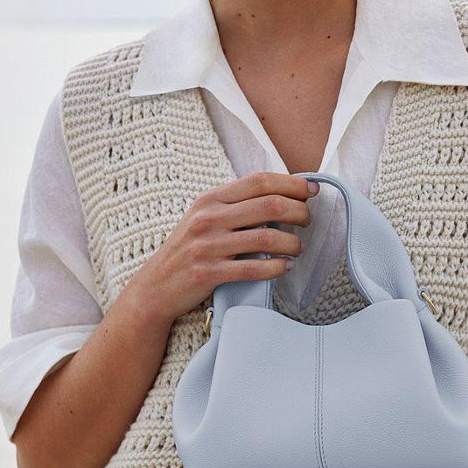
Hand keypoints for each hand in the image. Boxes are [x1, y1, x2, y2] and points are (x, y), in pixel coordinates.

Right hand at [128, 172, 319, 325]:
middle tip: (308, 221)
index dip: (292, 183)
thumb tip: (282, 196)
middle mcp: (208, 218)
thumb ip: (236, 205)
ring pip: (267, 238)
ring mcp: (208, 246)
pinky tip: (286, 267)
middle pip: (269, 205)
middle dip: (298, 212)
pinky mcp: (209, 273)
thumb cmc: (188, 250)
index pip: (259, 181)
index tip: (312, 189)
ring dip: (292, 243)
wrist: (155, 286)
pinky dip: (277, 267)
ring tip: (298, 248)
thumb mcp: (205, 217)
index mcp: (210, 199)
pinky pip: (254, 268)